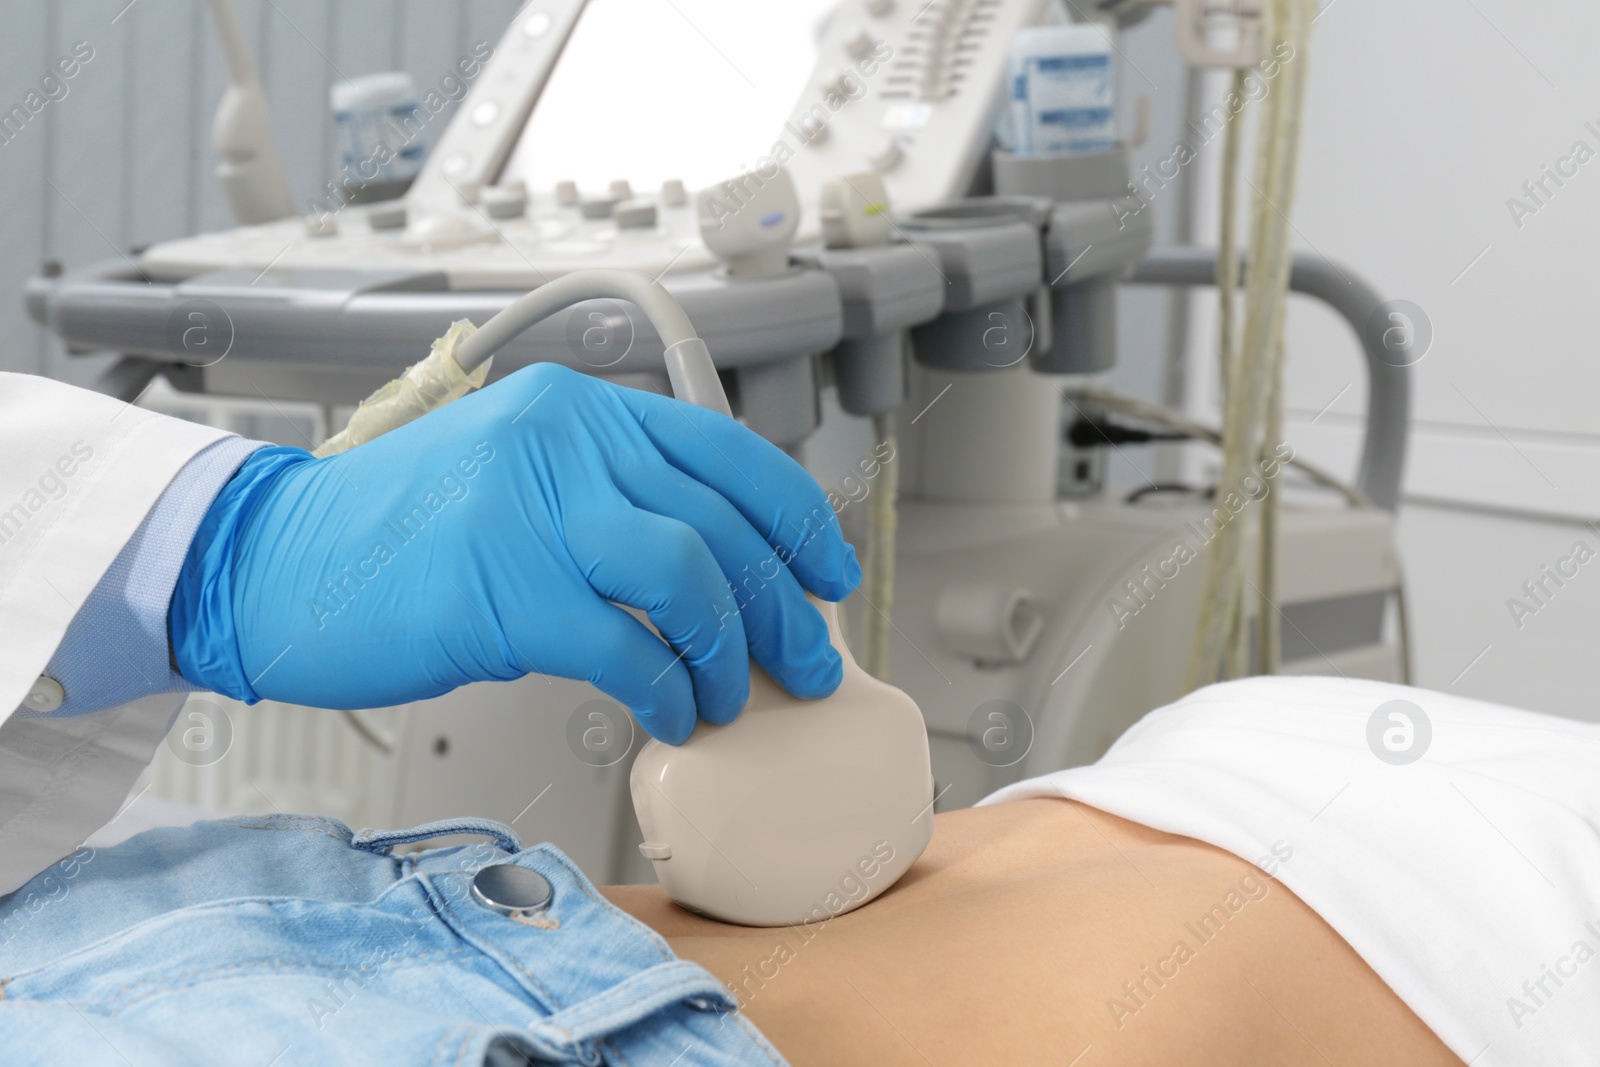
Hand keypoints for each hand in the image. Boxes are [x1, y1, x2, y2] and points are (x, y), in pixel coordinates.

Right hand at [170, 364, 859, 743]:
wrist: (274, 563)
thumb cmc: (397, 535)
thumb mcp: (515, 477)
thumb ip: (610, 499)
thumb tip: (720, 572)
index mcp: (574, 410)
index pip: (725, 451)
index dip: (796, 518)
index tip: (830, 572)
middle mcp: (559, 443)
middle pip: (722, 523)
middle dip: (784, 606)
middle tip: (810, 661)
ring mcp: (527, 512)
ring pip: (689, 579)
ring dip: (731, 652)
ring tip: (729, 695)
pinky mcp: (499, 593)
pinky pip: (626, 648)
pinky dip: (666, 690)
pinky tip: (669, 713)